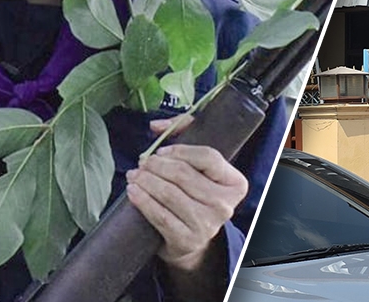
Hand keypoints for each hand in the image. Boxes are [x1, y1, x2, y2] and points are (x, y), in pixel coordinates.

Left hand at [125, 120, 249, 271]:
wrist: (194, 241)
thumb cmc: (196, 195)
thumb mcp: (201, 167)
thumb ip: (185, 133)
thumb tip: (156, 126)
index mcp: (235, 183)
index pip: (208, 158)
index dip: (181, 151)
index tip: (161, 152)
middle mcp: (225, 205)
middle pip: (184, 175)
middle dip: (157, 166)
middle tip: (142, 163)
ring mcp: (207, 225)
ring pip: (169, 194)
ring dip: (146, 181)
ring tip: (134, 175)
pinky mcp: (187, 240)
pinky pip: (160, 215)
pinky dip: (143, 201)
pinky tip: (133, 192)